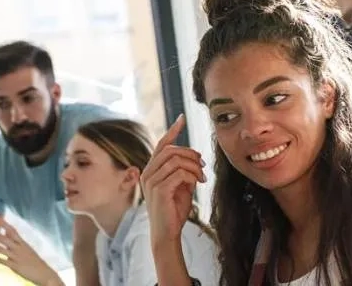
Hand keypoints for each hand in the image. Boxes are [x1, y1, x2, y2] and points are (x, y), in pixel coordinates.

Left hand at [0, 216, 62, 285]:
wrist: (44, 273)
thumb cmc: (34, 261)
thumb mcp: (26, 249)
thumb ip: (16, 242)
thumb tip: (8, 234)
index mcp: (22, 243)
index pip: (12, 230)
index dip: (4, 223)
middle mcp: (19, 247)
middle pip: (2, 237)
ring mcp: (16, 256)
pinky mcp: (14, 266)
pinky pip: (1, 261)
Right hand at [141, 114, 206, 243]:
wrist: (167, 232)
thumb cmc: (174, 210)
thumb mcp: (181, 185)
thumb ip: (184, 170)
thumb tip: (195, 158)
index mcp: (152, 170)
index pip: (162, 145)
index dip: (172, 130)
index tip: (181, 118)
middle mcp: (148, 173)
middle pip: (172, 150)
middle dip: (191, 154)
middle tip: (203, 165)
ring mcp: (151, 181)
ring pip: (176, 160)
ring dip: (194, 166)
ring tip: (201, 177)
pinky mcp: (158, 190)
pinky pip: (179, 173)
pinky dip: (192, 175)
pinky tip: (197, 183)